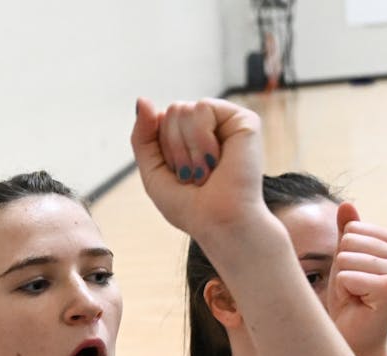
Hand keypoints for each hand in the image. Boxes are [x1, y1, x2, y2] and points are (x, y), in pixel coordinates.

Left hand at [131, 97, 265, 243]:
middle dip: (174, 148)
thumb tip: (143, 100)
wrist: (219, 223)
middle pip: (172, 112)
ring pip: (183, 109)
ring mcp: (227, 122)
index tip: (180, 177)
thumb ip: (142, 136)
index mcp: (191, 137)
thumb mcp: (153, 171)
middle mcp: (210, 126)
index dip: (162, 150)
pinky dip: (200, 139)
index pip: (161, 120)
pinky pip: (202, 108)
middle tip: (195, 175)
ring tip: (206, 171)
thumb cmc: (189, 206)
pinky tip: (217, 159)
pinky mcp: (244, 120)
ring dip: (187, 149)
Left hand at [325, 203, 386, 355]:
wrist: (356, 337)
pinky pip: (346, 275)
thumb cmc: (352, 297)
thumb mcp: (347, 258)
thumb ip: (349, 231)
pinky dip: (344, 292)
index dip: (346, 254)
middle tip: (356, 288)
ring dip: (343, 280)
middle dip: (343, 267)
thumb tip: (346, 203)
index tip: (359, 276)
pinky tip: (358, 303)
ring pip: (345, 258)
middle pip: (349, 241)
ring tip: (357, 295)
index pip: (354, 228)